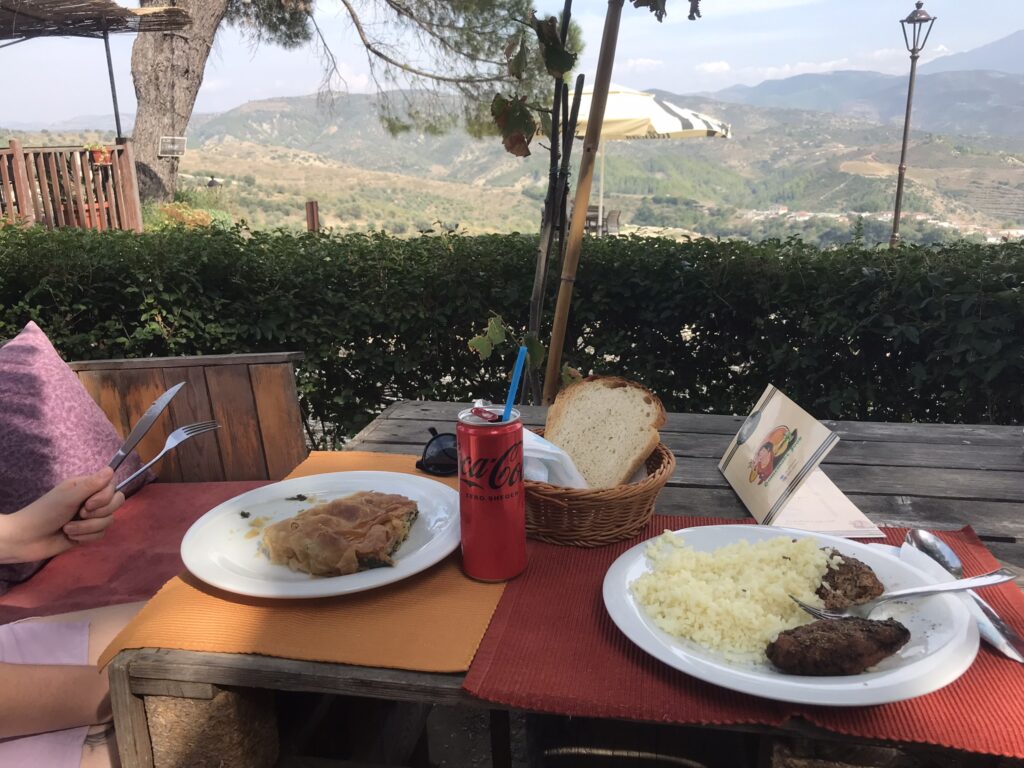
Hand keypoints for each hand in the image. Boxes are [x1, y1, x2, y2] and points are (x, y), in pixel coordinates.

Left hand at [0, 468, 123, 563]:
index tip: (87, 504)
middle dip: (99, 513)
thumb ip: (91, 485)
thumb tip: (111, 469)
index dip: (104, 497)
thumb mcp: (68, 498)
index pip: (112, 487)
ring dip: (87, 527)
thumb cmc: (44, 513)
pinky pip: (101, 534)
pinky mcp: (88, 533)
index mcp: (85, 486)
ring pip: (108, 520)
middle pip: (116, 503)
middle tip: (80, 514)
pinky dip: (85, 536)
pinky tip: (70, 536)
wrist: (27, 539)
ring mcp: (90, 517)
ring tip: (68, 528)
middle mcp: (91, 499)